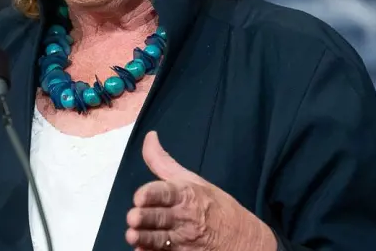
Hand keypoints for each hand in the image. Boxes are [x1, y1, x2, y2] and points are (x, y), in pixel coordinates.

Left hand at [126, 132, 276, 250]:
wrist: (243, 240)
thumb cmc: (214, 205)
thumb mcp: (192, 179)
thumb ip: (163, 161)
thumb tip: (149, 136)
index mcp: (186, 194)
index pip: (167, 193)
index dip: (153, 194)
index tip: (139, 196)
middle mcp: (184, 217)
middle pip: (161, 217)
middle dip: (146, 217)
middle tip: (132, 217)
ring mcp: (184, 241)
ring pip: (160, 240)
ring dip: (146, 238)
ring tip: (132, 236)